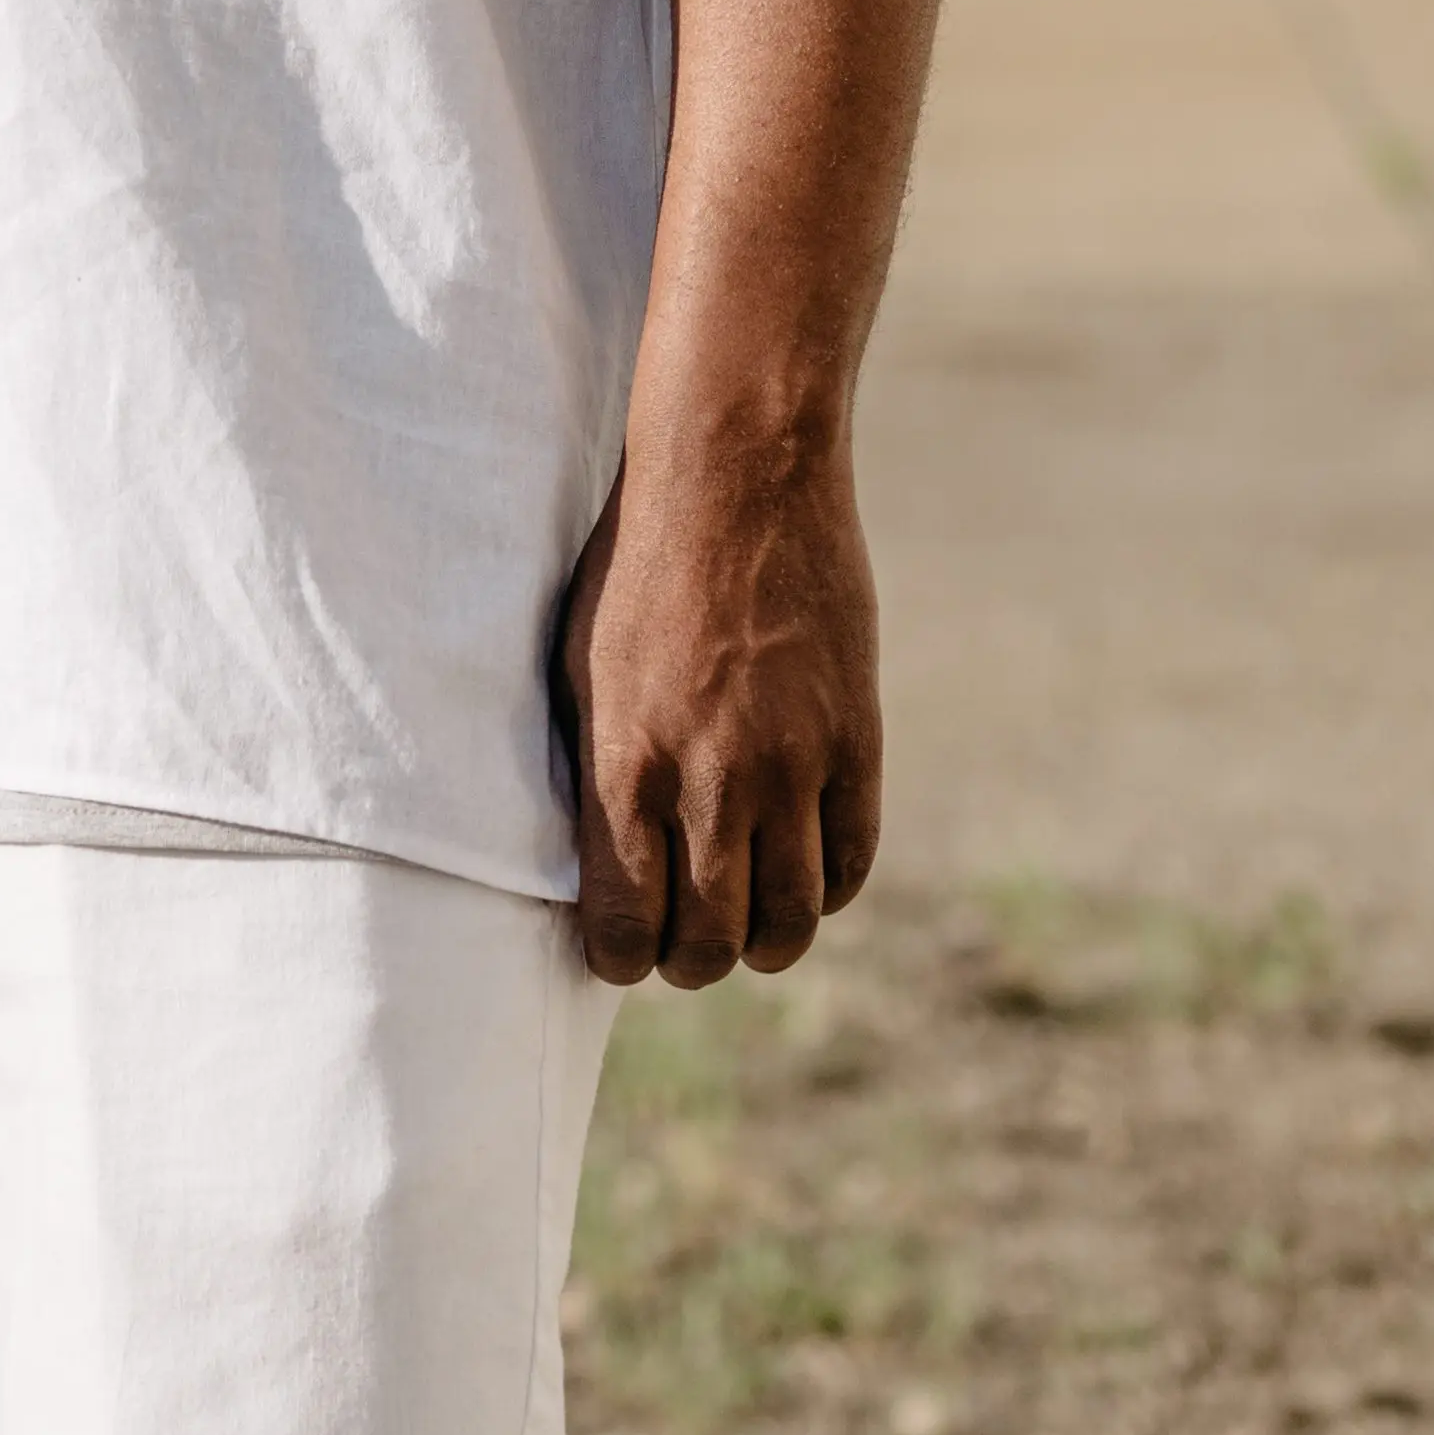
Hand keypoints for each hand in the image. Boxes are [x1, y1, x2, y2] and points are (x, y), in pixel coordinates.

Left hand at [559, 434, 878, 988]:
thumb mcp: (579, 670)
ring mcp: (789, 763)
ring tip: (750, 921)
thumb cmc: (636, 567)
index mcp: (622, 765)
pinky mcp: (853, 739)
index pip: (625, 930)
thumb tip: (598, 868)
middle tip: (689, 939)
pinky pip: (848, 863)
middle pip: (710, 945)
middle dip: (692, 961)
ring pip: (788, 923)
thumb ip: (593, 776)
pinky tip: (799, 870)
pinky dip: (823, 890)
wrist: (737, 473)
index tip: (625, 947)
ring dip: (764, 942)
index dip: (622, 959)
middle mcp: (707, 780)